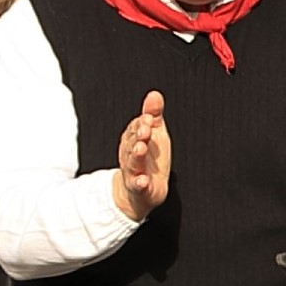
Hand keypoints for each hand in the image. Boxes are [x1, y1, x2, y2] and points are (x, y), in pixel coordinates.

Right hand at [112, 90, 169, 220]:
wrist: (142, 191)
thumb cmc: (149, 159)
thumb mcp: (154, 135)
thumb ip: (153, 115)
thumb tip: (155, 94)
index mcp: (133, 139)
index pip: (136, 128)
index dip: (143, 123)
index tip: (150, 118)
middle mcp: (130, 154)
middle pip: (132, 142)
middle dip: (138, 135)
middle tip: (146, 129)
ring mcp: (133, 171)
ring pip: (133, 162)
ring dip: (137, 155)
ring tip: (141, 148)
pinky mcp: (139, 188)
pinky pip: (138, 186)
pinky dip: (140, 183)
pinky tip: (143, 181)